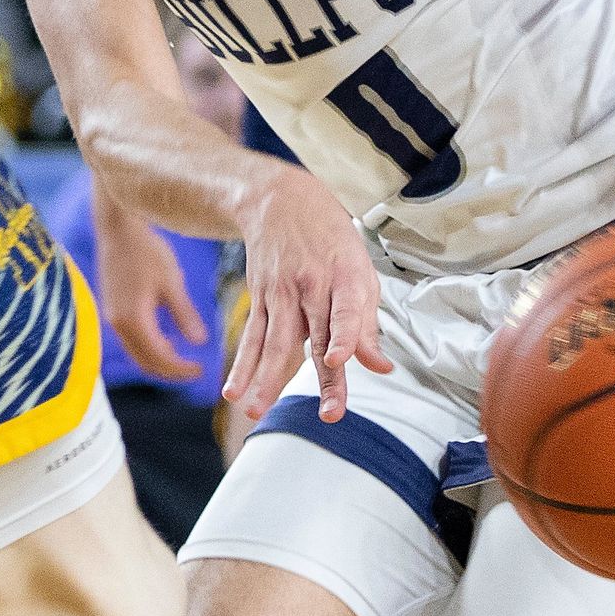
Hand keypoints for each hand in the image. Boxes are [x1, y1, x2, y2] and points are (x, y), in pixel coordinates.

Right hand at [91, 197, 207, 384]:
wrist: (118, 229)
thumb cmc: (147, 251)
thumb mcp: (171, 281)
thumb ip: (184, 314)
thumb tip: (200, 342)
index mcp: (134, 320)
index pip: (160, 358)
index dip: (181, 369)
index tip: (202, 370)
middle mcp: (118, 324)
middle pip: (145, 362)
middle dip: (170, 371)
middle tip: (195, 371)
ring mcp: (112, 318)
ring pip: (136, 354)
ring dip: (159, 361)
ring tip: (183, 360)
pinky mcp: (112, 310)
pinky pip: (130, 341)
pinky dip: (149, 348)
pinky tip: (166, 341)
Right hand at [222, 164, 391, 423]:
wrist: (278, 200)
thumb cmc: (329, 239)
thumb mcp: (360, 270)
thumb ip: (367, 323)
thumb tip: (380, 367)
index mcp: (345, 276)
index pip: (347, 310)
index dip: (345, 335)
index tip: (340, 360)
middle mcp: (311, 285)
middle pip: (315, 338)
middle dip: (324, 379)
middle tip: (330, 414)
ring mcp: (281, 293)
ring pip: (275, 342)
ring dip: (265, 380)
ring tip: (258, 411)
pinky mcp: (260, 298)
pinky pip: (252, 337)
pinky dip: (242, 366)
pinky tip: (234, 391)